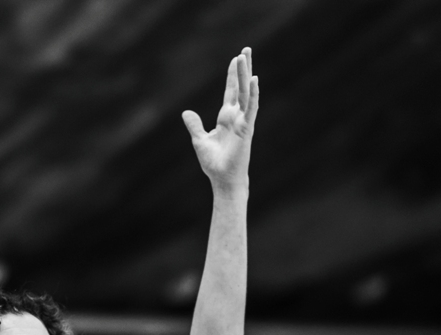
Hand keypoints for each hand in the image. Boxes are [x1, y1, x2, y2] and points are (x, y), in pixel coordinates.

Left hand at [182, 47, 258, 194]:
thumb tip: (186, 112)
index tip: (236, 59)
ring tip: (246, 56)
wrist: (223, 179)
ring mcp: (243, 121)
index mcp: (226, 118)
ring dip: (246, 74)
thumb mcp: (199, 140)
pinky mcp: (246, 129)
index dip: (232, 76)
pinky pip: (251, 108)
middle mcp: (237, 116)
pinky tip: (254, 80)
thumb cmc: (214, 163)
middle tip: (246, 49)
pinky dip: (252, 94)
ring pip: (245, 93)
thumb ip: (194, 125)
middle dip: (243, 68)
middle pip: (240, 87)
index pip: (231, 92)